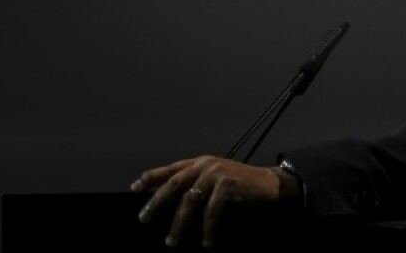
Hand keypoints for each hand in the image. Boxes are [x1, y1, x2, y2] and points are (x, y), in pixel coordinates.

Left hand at [130, 155, 300, 247]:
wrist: (269, 184)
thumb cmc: (240, 185)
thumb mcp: (215, 178)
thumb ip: (195, 183)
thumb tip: (168, 198)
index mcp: (200, 162)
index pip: (171, 168)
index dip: (152, 177)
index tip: (135, 188)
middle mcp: (206, 165)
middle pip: (174, 184)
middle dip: (157, 202)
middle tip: (144, 218)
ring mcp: (217, 174)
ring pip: (190, 201)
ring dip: (179, 224)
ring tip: (172, 241)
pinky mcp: (228, 186)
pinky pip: (211, 211)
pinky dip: (208, 229)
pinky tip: (206, 242)